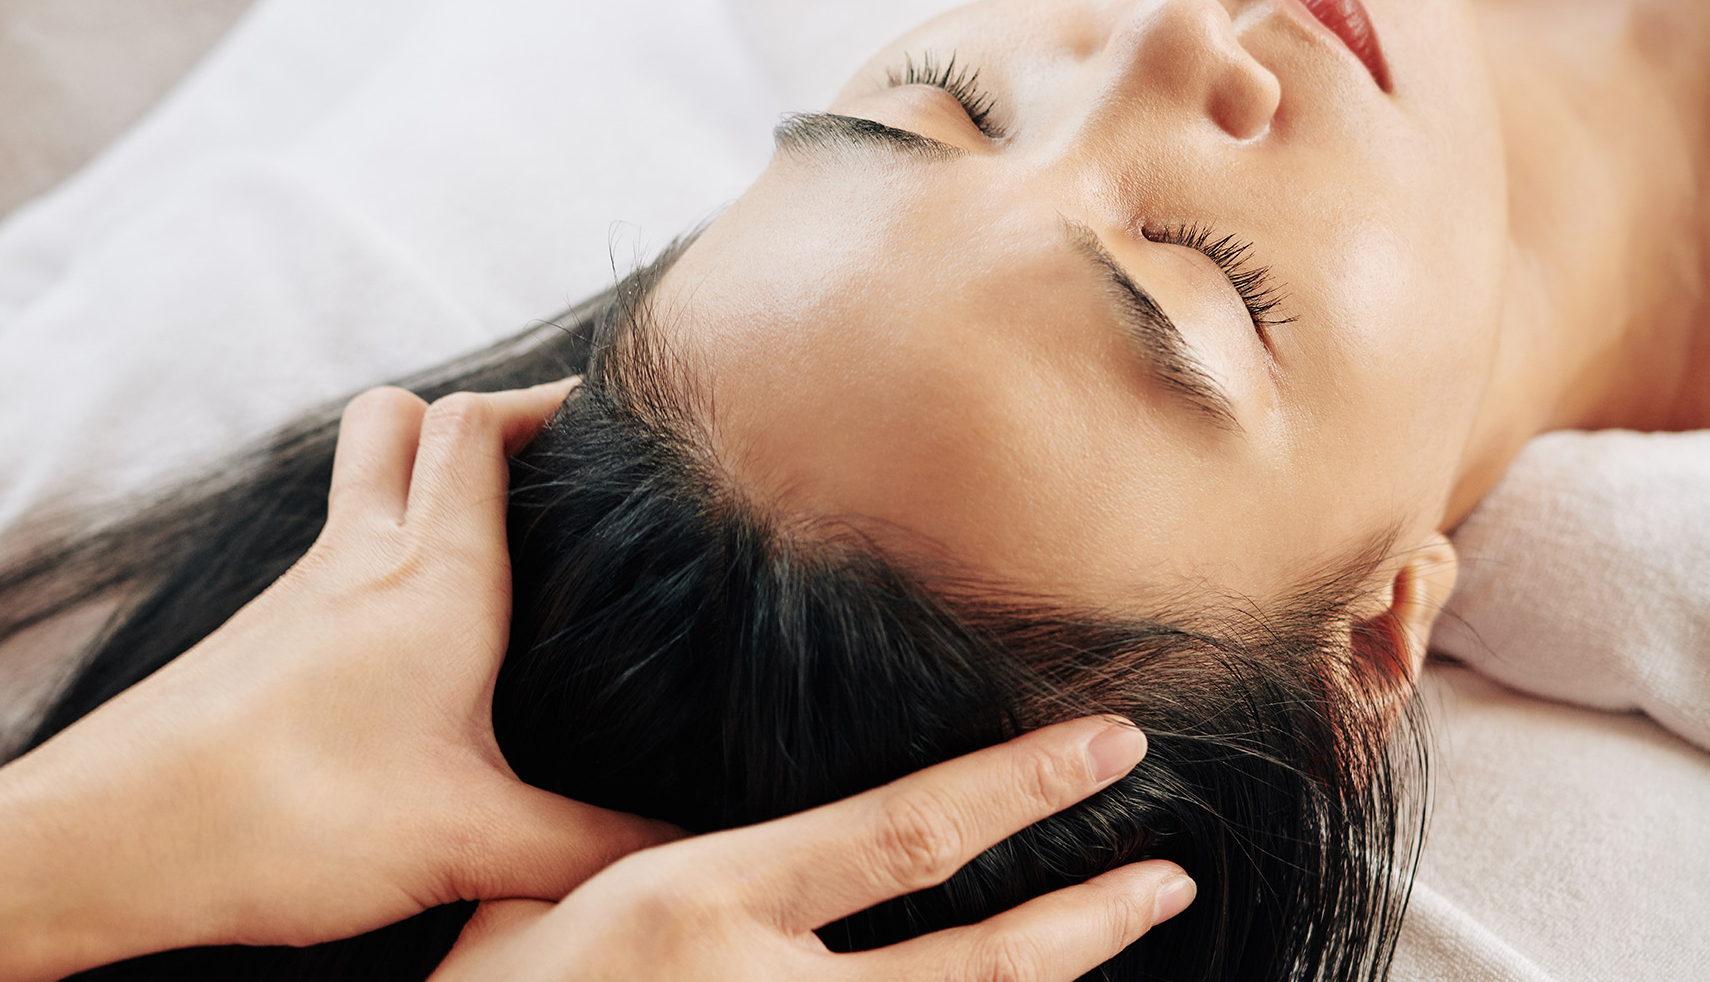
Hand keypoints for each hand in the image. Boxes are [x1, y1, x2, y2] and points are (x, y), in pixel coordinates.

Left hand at [31, 380, 676, 945]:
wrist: (106, 841)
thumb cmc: (288, 816)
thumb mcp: (471, 844)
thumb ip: (591, 847)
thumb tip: (680, 852)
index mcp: (434, 576)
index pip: (481, 426)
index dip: (547, 401)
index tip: (611, 415)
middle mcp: (360, 561)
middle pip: (403, 418)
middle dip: (473, 417)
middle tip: (540, 466)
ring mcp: (297, 596)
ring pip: (359, 487)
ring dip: (417, 486)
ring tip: (490, 554)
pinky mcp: (256, 642)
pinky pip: (328, 562)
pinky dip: (374, 563)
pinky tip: (407, 650)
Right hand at [434, 717, 1194, 981]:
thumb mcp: (540, 898)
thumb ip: (648, 859)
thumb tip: (746, 831)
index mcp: (700, 906)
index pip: (902, 835)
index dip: (1019, 790)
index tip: (1109, 748)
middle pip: (970, 965)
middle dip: (1085, 920)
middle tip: (1169, 877)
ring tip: (1128, 929)